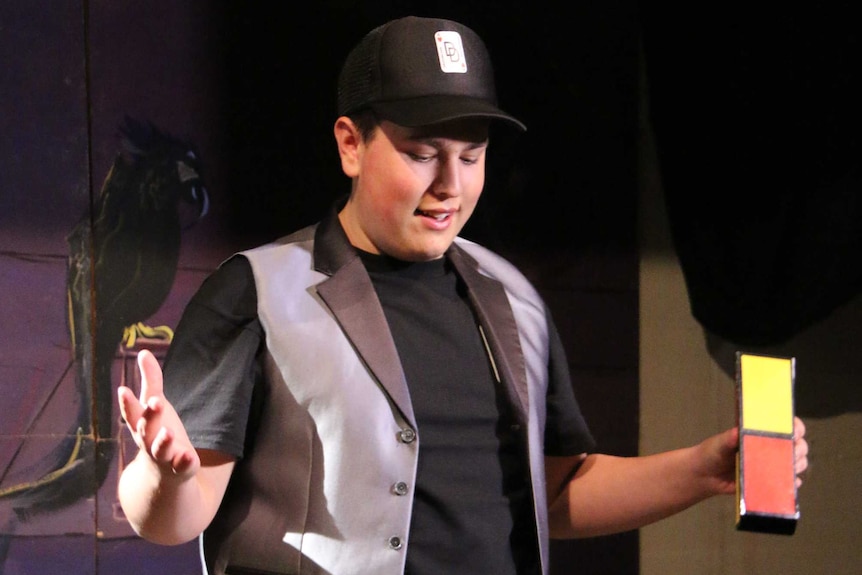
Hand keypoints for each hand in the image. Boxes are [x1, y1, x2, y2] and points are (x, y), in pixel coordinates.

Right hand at [118, 349, 199, 479]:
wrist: (162, 474)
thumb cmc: (156, 431)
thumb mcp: (154, 404)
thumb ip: (151, 380)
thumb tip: (143, 351)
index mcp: (141, 424)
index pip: (132, 413)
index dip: (127, 403)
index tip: (123, 389)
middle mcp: (148, 441)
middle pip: (145, 430)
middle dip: (150, 417)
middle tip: (156, 402)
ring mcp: (163, 456)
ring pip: (160, 450)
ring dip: (163, 441)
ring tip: (168, 431)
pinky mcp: (180, 467)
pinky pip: (181, 467)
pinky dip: (183, 462)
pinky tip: (188, 456)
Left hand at [699, 416, 808, 495]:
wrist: (705, 475)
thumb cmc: (713, 452)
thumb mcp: (720, 443)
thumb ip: (729, 438)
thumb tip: (737, 432)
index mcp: (760, 434)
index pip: (785, 426)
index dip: (796, 427)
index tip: (795, 432)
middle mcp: (770, 448)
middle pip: (797, 445)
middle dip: (800, 448)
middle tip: (793, 453)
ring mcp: (771, 465)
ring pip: (796, 463)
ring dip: (798, 465)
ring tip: (791, 468)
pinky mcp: (769, 481)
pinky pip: (787, 484)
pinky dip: (793, 484)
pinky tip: (792, 483)